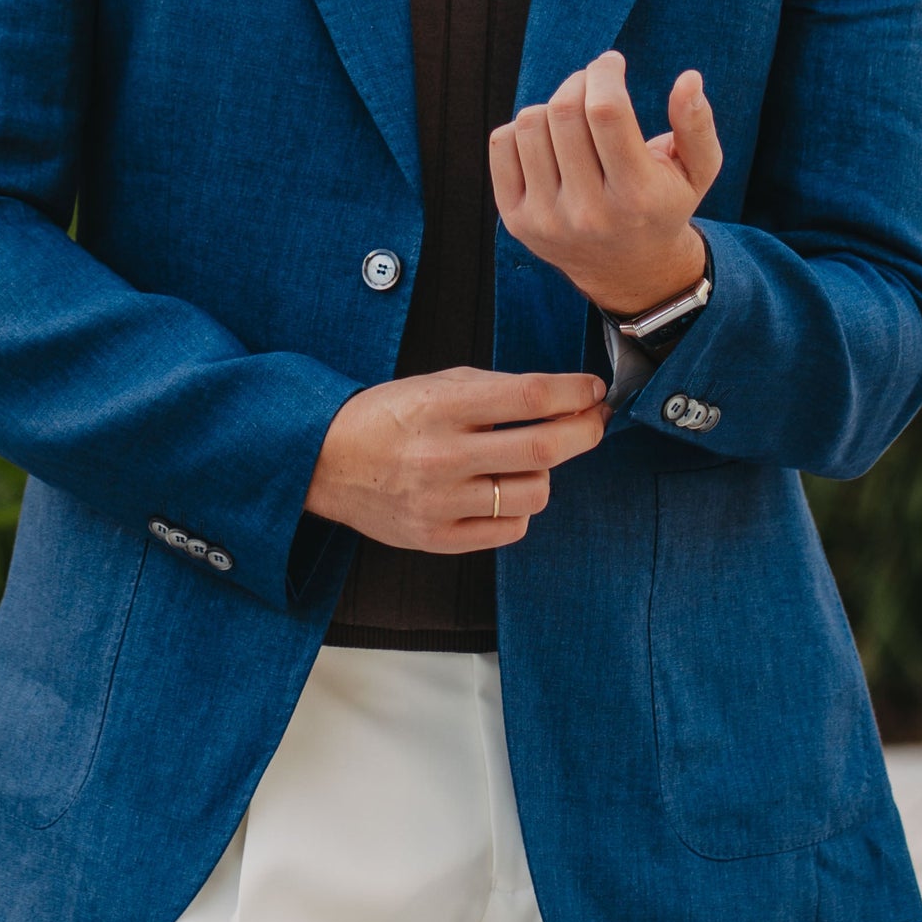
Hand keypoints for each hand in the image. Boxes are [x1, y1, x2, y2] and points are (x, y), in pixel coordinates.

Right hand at [304, 367, 605, 551]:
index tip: (593, 390)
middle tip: (596, 420)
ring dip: (544, 472)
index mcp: (441, 406)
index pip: (529, 397)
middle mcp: (442, 455)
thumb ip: (495, 389)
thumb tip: (561, 395)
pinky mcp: (438, 537)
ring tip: (527, 459)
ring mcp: (441, 502)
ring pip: (534, 493)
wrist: (325, 462)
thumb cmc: (385, 417)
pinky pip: (510, 528)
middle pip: (543, 448)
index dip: (574, 392)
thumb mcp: (435, 383)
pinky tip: (501, 489)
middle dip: (586, 431)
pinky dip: (517, 507)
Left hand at [489, 50, 719, 314]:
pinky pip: (503, 144)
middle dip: (580, 81)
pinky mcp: (515, 220)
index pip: (606, 113)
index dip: (605, 73)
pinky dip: (524, 128)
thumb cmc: (663, 205)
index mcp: (636, 196)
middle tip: (593, 82)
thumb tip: (689, 79)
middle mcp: (588, 212)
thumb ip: (697, 125)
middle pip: (565, 112)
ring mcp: (546, 219)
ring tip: (574, 115)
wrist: (627, 270)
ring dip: (553, 104)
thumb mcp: (697, 171)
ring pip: (530, 123)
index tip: (612, 62)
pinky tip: (550, 139)